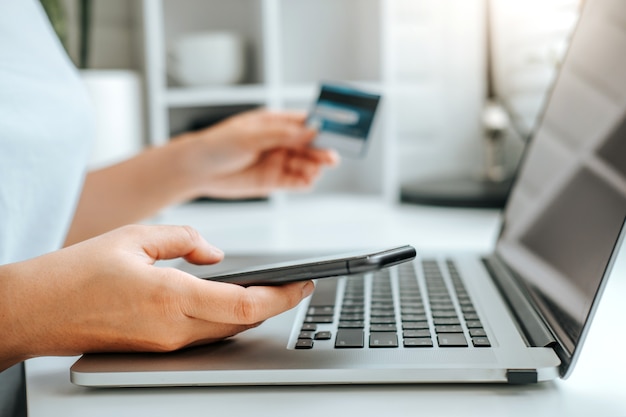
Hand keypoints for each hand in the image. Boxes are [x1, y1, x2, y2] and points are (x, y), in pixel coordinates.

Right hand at [0, 225, 313, 369]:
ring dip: (254, 312)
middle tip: (295, 284)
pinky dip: (228, 319)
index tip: (303, 283)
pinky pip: (206, 336)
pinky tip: (232, 302)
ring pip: (227, 331)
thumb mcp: (135, 237)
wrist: (36, 311)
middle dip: (276, 304)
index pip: (245, 304)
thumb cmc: (76, 273)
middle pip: (243, 321)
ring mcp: (166, 344)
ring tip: (271, 289)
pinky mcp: (158, 348)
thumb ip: (184, 240)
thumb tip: (216, 254)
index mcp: (170, 297)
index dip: (282, 296)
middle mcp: (172, 328)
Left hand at [173, 109, 338, 198]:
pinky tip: (307, 181)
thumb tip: (312, 129)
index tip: (340, 128)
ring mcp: (278, 161)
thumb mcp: (251, 135)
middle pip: (311, 145)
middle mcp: (281, 141)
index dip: (324, 124)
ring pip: (306, 164)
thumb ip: (283, 134)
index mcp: (276, 122)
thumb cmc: (218, 144)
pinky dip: (304, 181)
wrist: (197, 170)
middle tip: (332, 156)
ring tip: (314, 170)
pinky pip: (296, 182)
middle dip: (323, 149)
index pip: (307, 120)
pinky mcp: (273, 180)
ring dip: (314, 167)